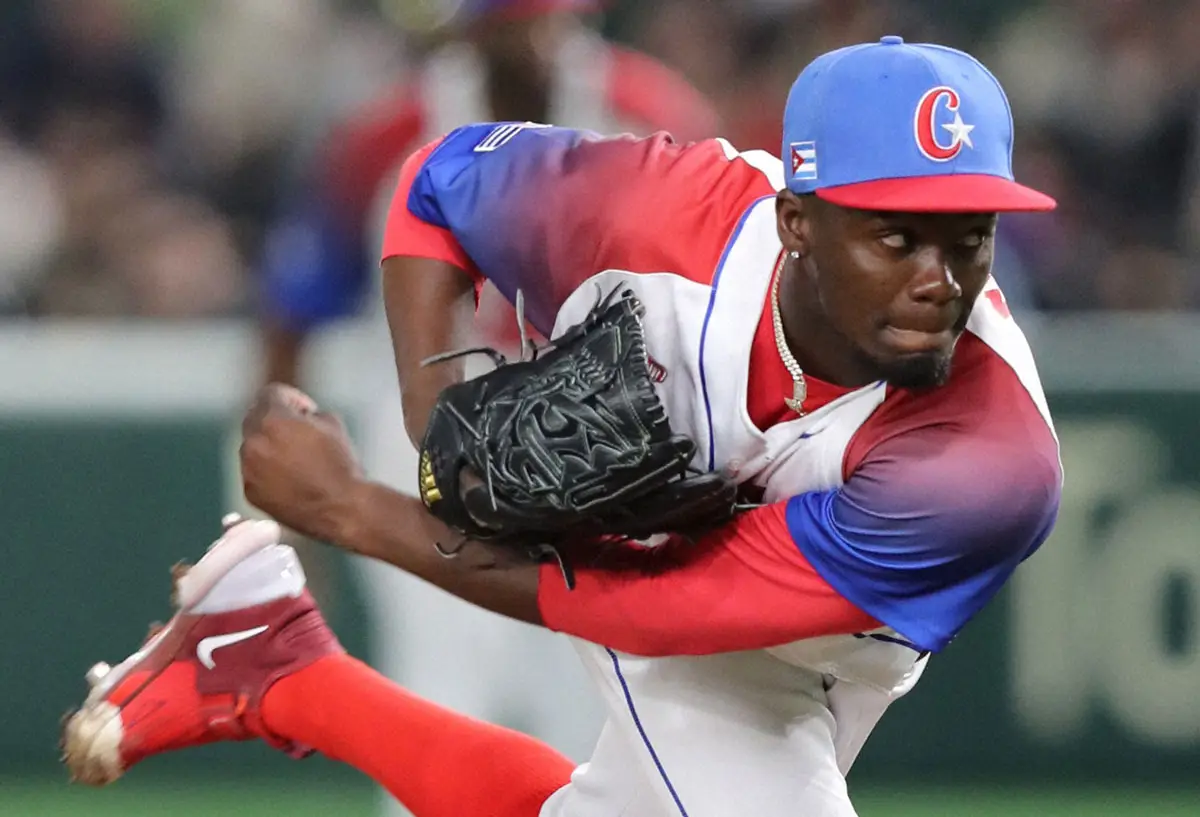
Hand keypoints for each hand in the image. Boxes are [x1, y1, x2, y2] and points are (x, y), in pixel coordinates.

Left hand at [239, 383, 364, 543]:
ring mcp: (248, 469)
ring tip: (297, 459)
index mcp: (273, 420)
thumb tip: (301, 417)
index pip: (270, 393)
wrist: (342, 508)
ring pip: (253, 446)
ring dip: (270, 445)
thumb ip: (309, 413)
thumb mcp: (333, 424)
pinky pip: (255, 471)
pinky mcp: (250, 491)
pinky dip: (269, 470)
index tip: (305, 411)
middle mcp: (253, 442)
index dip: (292, 397)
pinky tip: (292, 479)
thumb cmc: (342, 464)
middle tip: (298, 431)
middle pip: (255, 417)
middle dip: (276, 419)